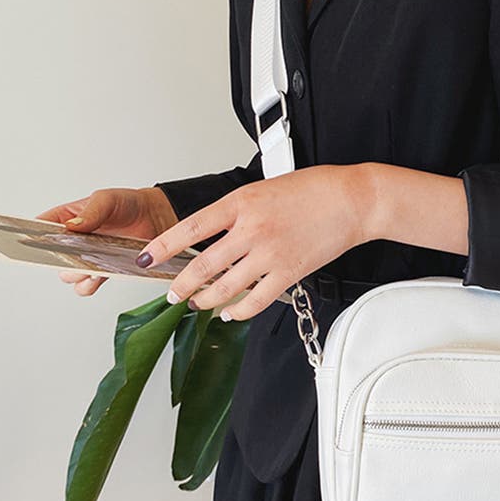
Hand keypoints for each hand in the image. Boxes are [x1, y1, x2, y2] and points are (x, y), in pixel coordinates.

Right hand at [36, 186, 178, 295]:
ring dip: (77, 274)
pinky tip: (99, 275)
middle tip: (73, 254)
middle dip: (60, 259)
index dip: (32, 237)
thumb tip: (72, 225)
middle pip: (51, 258)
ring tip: (90, 265)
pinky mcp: (103, 269)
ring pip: (68, 275)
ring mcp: (87, 256)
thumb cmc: (129, 204)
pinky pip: (87, 285)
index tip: (35, 243)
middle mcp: (73, 240)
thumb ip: (90, 212)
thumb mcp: (107, 200)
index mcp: (66, 218)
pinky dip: (91, 283)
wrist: (156, 217)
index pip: (39, 228)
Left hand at [137, 164, 375, 320]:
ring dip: (206, 299)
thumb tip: (217, 229)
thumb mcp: (265, 187)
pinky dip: (239, 311)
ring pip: (226, 287)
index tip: (146, 257)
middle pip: (203, 265)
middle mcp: (252, 230)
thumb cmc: (315, 189)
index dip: (164, 246)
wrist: (352, 200)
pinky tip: (230, 313)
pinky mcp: (289, 273)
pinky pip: (256, 300)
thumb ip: (239, 209)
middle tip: (172, 293)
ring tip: (197, 303)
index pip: (191, 227)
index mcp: (242, 203)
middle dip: (181, 284)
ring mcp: (270, 254)